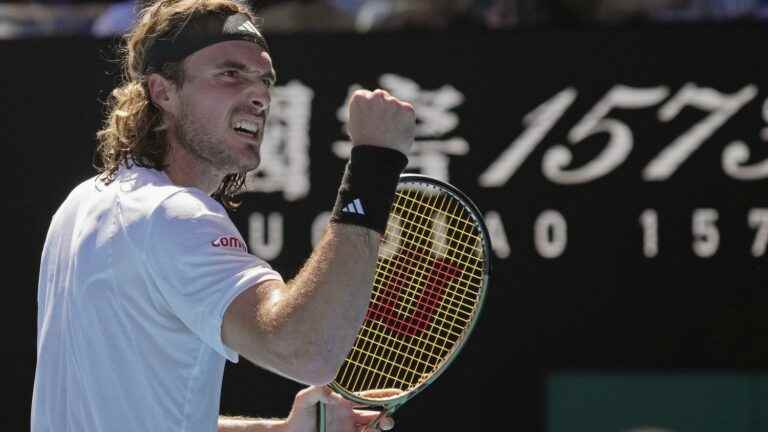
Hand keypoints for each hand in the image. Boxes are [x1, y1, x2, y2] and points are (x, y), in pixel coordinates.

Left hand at [283, 386, 397, 431]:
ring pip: (372, 430)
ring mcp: (348, 431)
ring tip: (377, 428)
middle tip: (388, 420)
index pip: (368, 398)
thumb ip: (318, 391)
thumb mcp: (304, 398)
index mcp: (344, 403)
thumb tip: (336, 396)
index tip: (399, 394)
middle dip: (386, 417)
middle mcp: (350, 417)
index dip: (384, 396)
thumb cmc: (298, 415)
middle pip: (375, 415)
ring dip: (379, 429)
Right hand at [347, 89, 414, 155]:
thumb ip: (363, 109)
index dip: (368, 110)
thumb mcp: (355, 123)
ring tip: (389, 132)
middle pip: (381, 96)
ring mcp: (393, 102)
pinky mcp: (407, 109)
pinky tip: (397, 131)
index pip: (366, 96)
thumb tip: (371, 103)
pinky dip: (404, 120)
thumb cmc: (364, 142)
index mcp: (359, 98)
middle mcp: (376, 96)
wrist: (379, 157)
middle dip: (382, 108)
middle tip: (381, 126)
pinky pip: (406, 111)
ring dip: (393, 113)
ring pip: (394, 104)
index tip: (368, 121)